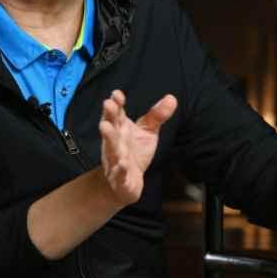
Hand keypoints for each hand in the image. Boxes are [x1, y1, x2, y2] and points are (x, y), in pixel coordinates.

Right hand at [99, 89, 177, 205]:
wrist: (126, 183)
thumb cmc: (135, 153)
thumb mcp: (148, 132)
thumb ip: (157, 116)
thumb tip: (171, 98)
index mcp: (121, 129)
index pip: (117, 114)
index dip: (116, 104)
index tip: (117, 94)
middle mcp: (115, 142)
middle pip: (111, 127)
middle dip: (108, 116)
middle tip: (108, 104)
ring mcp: (116, 159)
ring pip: (111, 148)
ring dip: (108, 138)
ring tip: (105, 127)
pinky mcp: (120, 178)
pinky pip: (119, 173)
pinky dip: (120, 169)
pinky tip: (123, 164)